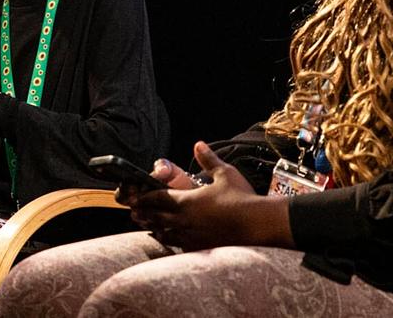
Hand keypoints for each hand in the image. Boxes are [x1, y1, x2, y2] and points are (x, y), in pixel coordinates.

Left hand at [130, 141, 292, 250]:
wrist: (258, 225)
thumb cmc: (241, 197)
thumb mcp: (225, 173)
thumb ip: (208, 159)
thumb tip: (198, 144)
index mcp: (186, 201)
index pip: (157, 198)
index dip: (144, 198)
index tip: (134, 198)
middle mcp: (184, 220)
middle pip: (156, 217)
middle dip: (144, 214)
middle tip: (134, 213)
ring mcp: (191, 236)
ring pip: (165, 234)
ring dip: (155, 229)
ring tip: (149, 228)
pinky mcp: (201, 248)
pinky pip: (180, 246)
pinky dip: (173, 242)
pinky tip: (173, 242)